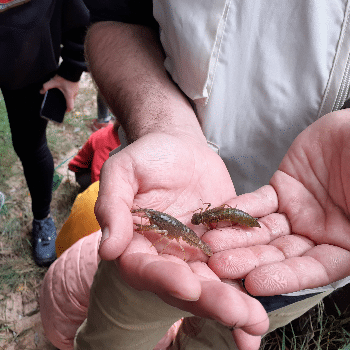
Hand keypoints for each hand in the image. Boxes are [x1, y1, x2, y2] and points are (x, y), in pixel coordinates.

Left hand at [40, 75, 79, 111]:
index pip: (70, 106)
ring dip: (68, 97)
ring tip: (63, 94)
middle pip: (71, 101)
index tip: (64, 111)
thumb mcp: (53, 82)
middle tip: (61, 101)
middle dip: (66, 102)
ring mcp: (77, 90)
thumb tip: (41, 92)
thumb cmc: (64, 77)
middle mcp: (74, 94)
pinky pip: (74, 91)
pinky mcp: (77, 86)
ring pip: (73, 96)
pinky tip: (65, 88)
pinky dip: (70, 92)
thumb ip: (46, 87)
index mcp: (69, 95)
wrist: (72, 68)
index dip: (67, 110)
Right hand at [95, 133, 268, 346]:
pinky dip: (250, 285)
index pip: (146, 269)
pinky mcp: (223, 245)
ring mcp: (197, 254)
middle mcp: (167, 257)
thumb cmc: (147, 157)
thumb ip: (113, 206)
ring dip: (236, 304)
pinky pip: (237, 265)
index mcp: (137, 245)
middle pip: (185, 286)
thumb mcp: (122, 172)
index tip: (189, 286)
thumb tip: (108, 249)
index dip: (165, 279)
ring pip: (214, 283)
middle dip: (211, 301)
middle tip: (239, 314)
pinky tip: (268, 306)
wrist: (179, 148)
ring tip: (258, 321)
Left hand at [205, 109, 349, 295]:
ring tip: (211, 243)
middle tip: (219, 266)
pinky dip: (240, 208)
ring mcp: (298, 211)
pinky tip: (221, 215)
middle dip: (250, 259)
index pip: (312, 270)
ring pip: (263, 229)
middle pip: (280, 253)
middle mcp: (318, 234)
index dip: (285, 278)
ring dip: (237, 236)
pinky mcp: (282, 188)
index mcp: (345, 246)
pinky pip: (258, 201)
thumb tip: (347, 261)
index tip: (255, 284)